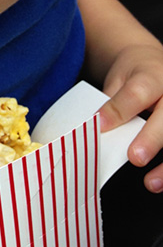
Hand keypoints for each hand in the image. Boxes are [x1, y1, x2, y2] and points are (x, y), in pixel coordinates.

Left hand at [98, 44, 162, 192]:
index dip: (118, 110)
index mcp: (152, 77)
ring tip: (151, 182)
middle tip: (134, 157)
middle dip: (151, 139)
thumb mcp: (119, 79)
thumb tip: (91, 128)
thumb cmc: (135, 74)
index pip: (136, 93)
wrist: (154, 63)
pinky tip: (160, 182)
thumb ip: (110, 102)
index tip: (100, 125)